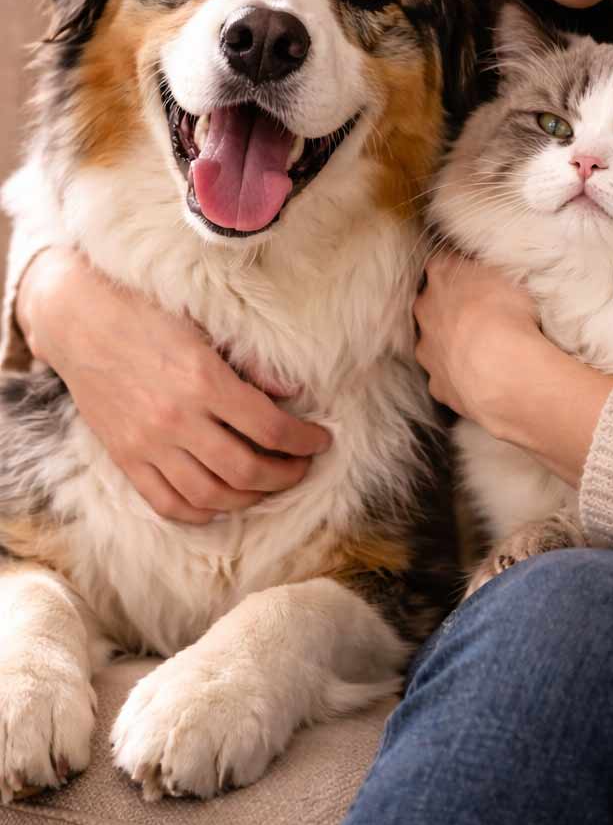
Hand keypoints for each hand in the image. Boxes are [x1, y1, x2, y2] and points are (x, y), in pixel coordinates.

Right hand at [17, 248, 329, 524]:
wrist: (77, 316)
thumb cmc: (147, 312)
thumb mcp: (205, 325)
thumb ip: (250, 365)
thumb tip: (293, 394)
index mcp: (204, 381)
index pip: (271, 429)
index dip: (305, 441)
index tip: (322, 440)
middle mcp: (177, 418)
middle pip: (247, 470)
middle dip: (286, 475)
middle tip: (303, 467)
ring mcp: (148, 443)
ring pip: (211, 495)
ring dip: (250, 498)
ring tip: (269, 485)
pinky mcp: (124, 456)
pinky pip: (167, 503)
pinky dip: (200, 512)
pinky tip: (221, 501)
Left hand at [413, 251, 612, 486]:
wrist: (503, 369)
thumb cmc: (508, 314)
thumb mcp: (510, 275)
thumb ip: (492, 270)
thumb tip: (492, 268)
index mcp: (442, 278)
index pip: (441, 265)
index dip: (458, 271)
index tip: (476, 279)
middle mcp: (426, 312)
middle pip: (430, 305)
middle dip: (449, 309)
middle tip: (481, 316)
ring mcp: (428, 352)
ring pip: (434, 344)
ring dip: (452, 345)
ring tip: (483, 352)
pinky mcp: (439, 385)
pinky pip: (445, 379)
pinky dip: (458, 378)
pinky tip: (479, 380)